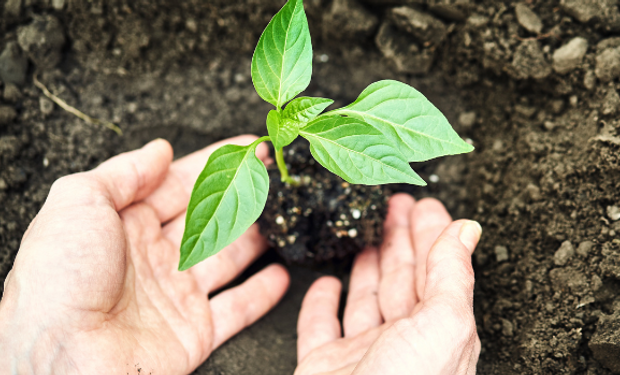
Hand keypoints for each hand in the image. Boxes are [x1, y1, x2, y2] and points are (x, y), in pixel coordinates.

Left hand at [0, 136, 289, 374]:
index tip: (246, 148)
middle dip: (241, 194)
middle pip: (209, 218)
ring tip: (281, 215)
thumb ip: (123, 172)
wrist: (63, 355)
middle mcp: (153, 258)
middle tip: (272, 174)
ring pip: (228, 258)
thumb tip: (159, 149)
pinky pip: (237, 309)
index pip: (179, 185)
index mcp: (125, 224)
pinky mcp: (194, 330)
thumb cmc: (60, 277)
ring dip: (255, 237)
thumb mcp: (79, 201)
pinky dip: (261, 294)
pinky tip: (280, 275)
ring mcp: (176, 295)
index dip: (215, 165)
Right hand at [295, 194, 480, 374]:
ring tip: (365, 229)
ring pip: (365, 298)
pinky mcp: (324, 365)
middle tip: (393, 204)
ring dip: (366, 262)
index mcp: (437, 332)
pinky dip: (321, 303)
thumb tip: (467, 229)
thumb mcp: (443, 325)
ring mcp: (361, 354)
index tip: (422, 203)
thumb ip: (453, 275)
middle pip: (401, 279)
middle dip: (399, 239)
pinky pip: (320, 327)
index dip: (430, 235)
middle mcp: (402, 342)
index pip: (435, 270)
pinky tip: (325, 282)